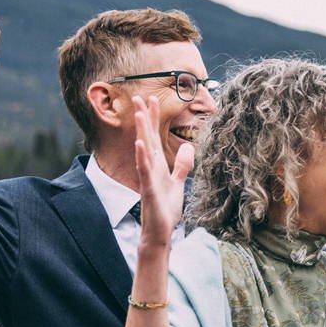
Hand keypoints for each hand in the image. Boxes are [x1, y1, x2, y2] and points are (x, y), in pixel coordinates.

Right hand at [132, 95, 191, 245]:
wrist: (160, 230)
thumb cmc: (165, 208)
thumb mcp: (178, 182)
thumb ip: (181, 165)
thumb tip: (188, 146)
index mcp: (157, 165)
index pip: (155, 136)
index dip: (153, 118)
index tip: (151, 98)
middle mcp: (151, 167)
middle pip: (147, 137)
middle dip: (144, 117)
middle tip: (138, 95)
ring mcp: (148, 177)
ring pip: (144, 150)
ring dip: (142, 132)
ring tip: (140, 113)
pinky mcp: (149, 189)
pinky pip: (145, 171)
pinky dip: (143, 158)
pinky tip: (141, 145)